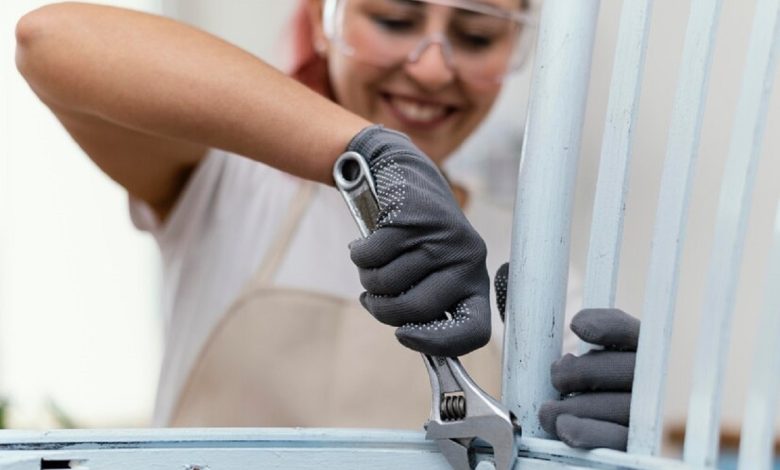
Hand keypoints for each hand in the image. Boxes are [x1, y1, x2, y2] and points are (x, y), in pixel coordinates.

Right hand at [347, 125, 490, 356]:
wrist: (401, 175)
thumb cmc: (413, 238)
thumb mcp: (430, 272)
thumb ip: (425, 306)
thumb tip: (413, 340)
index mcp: (474, 281)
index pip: (473, 330)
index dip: (438, 344)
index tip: (405, 336)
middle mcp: (466, 260)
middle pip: (414, 311)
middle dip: (383, 307)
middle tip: (374, 292)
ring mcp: (440, 238)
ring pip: (387, 284)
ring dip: (369, 277)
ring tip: (376, 260)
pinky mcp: (412, 218)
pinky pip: (370, 257)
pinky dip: (360, 253)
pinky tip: (367, 242)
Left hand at [494, 263, 638, 449]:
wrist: (555, 424)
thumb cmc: (554, 378)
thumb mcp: (540, 341)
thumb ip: (529, 311)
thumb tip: (507, 269)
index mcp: (624, 346)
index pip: (627, 329)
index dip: (608, 325)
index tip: (577, 324)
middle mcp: (639, 378)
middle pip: (628, 368)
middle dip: (587, 370)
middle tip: (557, 375)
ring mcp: (637, 414)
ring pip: (621, 407)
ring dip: (579, 406)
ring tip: (548, 409)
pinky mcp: (628, 445)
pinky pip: (619, 442)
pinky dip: (591, 435)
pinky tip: (564, 430)